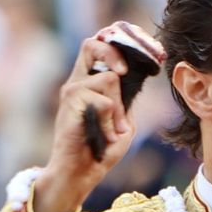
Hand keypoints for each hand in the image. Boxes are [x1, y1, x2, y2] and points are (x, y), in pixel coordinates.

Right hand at [33, 28, 141, 211]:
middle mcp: (77, 82)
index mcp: (89, 82)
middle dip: (114, 52)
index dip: (118, 38)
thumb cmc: (101, 150)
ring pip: (109, 77)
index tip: (140, 46)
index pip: (99, 45)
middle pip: (92, 43)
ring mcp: (72, 90)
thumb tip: (139, 78)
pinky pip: (104, 101)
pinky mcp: (71, 103)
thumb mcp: (123, 121)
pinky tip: (104, 135)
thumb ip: (127, 99)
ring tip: (113, 129)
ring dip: (118, 107)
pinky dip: (110, 121)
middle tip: (125, 72)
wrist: (80, 174)